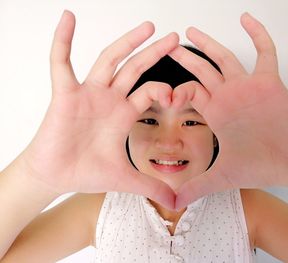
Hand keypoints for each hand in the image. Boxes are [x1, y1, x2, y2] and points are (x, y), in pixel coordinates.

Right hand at [19, 11, 178, 208]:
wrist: (56, 176)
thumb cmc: (87, 172)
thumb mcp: (126, 179)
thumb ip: (152, 186)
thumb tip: (178, 203)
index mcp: (124, 113)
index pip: (150, 91)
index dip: (166, 90)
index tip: (180, 94)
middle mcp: (109, 99)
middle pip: (135, 69)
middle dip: (154, 53)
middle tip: (174, 38)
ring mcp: (88, 93)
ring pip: (109, 61)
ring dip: (126, 42)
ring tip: (147, 26)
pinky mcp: (65, 94)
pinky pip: (61, 63)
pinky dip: (63, 41)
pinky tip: (68, 19)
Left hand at [170, 13, 287, 208]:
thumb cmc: (263, 166)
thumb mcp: (221, 176)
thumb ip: (195, 187)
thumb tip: (172, 204)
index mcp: (217, 112)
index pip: (190, 92)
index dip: (175, 90)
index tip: (164, 94)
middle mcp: (229, 96)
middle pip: (203, 71)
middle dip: (185, 59)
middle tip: (165, 45)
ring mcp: (248, 86)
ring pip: (225, 58)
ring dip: (208, 44)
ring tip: (190, 31)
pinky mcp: (269, 80)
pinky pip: (265, 50)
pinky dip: (258, 34)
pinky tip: (247, 18)